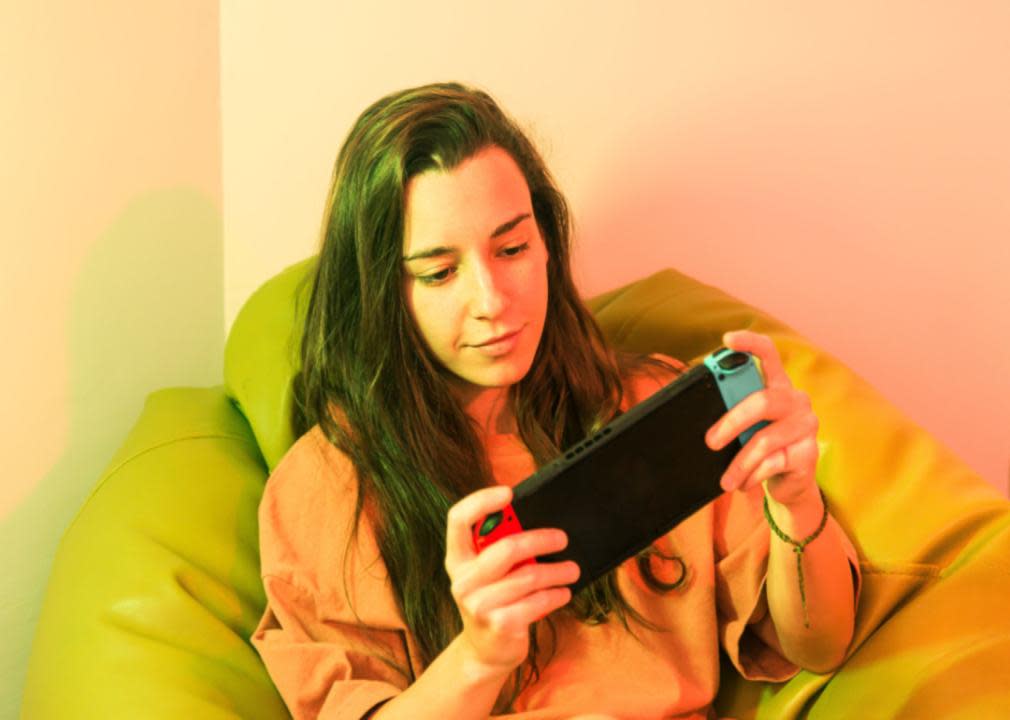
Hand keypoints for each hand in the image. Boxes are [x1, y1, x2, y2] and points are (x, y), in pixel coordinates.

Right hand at [444, 485, 579, 679]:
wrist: (485, 651)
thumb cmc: (493, 600)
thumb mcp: (488, 573)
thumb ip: (500, 547)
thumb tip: (535, 520)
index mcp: (458, 559)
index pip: (458, 519)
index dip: (481, 501)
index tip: (508, 493)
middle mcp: (463, 580)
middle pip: (506, 548)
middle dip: (540, 540)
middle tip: (562, 538)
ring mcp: (479, 604)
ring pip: (529, 576)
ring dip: (557, 571)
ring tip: (572, 569)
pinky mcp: (499, 624)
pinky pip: (537, 601)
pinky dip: (556, 594)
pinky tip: (563, 592)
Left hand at [704, 330, 820, 506]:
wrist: (787, 484)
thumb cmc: (759, 446)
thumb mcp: (744, 426)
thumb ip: (730, 409)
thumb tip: (698, 407)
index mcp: (777, 385)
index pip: (768, 354)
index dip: (749, 343)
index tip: (727, 339)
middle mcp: (796, 400)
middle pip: (762, 401)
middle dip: (731, 423)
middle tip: (710, 442)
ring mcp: (807, 425)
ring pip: (765, 440)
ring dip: (739, 464)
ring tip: (725, 480)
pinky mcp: (809, 453)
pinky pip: (773, 463)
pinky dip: (752, 476)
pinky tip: (745, 483)